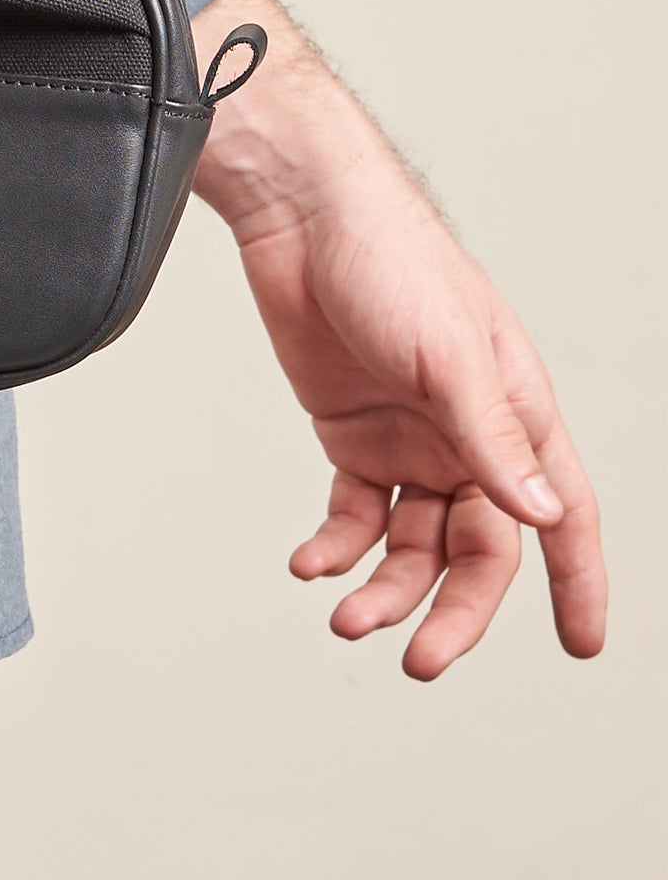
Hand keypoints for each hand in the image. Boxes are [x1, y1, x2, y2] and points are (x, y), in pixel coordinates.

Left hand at [192, 0, 605, 676]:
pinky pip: (353, 512)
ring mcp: (407, 436)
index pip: (561, 515)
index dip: (576, 582)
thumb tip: (541, 514)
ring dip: (384, 586)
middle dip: (452, 609)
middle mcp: (467, 434)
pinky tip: (309, 563)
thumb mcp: (448, 355)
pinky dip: (335, 545)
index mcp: (516, 413)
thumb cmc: (391, 260)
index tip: (578, 647)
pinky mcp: (348, 431)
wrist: (302, 217)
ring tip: (345, 616)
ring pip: (410, 540)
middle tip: (419, 662)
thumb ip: (490, 438)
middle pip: (477, 547)